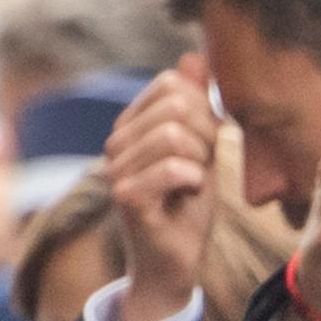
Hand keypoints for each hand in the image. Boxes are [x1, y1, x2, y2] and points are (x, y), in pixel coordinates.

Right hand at [103, 53, 217, 320]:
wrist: (174, 262)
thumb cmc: (186, 205)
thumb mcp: (202, 147)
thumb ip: (198, 105)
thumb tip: (193, 57)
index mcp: (131, 124)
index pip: (171, 84)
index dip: (203, 110)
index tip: (205, 144)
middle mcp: (115, 142)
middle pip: (176, 105)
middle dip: (205, 135)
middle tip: (200, 167)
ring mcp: (116, 169)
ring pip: (175, 135)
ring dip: (199, 161)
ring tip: (190, 183)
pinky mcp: (125, 197)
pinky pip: (173, 168)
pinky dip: (194, 181)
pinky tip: (186, 196)